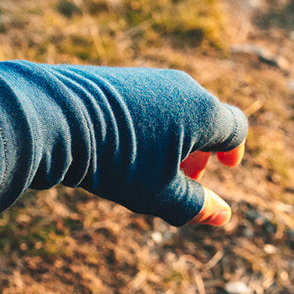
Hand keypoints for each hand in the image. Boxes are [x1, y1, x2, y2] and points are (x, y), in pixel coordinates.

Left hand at [9, 63, 247, 227]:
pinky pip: (148, 101)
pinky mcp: (120, 76)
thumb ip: (195, 206)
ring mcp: (150, 78)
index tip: (225, 167)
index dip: (233, 150)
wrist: (57, 119)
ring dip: (174, 137)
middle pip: (205, 117)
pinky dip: (150, 123)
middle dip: (201, 149)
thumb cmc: (117, 161)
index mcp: (203, 112)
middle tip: (186, 176)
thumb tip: (223, 216)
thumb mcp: (159, 193)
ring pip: (175, 108)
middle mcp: (182, 87)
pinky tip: (125, 147)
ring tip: (153, 165)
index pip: (235, 128)